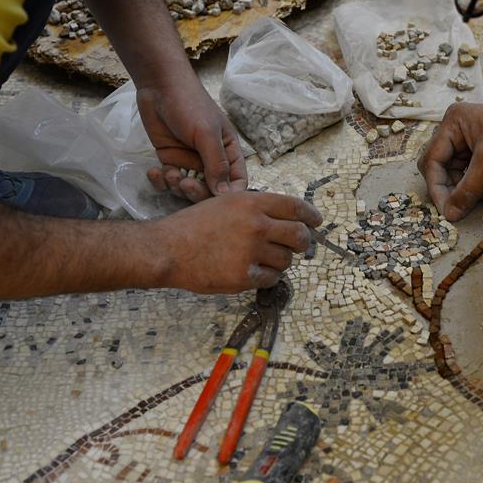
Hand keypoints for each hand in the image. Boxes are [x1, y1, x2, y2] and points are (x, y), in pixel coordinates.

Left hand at [137, 77, 246, 202]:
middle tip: (185, 185)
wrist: (158, 87)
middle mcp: (211, 160)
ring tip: (169, 174)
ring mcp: (189, 161)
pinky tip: (154, 171)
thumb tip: (224, 194)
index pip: (236, 182)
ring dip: (177, 187)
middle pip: (211, 190)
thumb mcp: (206, 134)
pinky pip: (168, 181)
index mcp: (228, 153)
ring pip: (188, 188)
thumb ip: (216, 165)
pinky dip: (160, 181)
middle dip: (197, 193)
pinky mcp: (170, 160)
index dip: (229, 195)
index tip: (216, 200)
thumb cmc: (190, 105)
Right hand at [155, 191, 321, 292]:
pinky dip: (267, 277)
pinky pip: (272, 279)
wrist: (167, 248)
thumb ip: (256, 209)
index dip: (311, 216)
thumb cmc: (193, 225)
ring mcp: (251, 252)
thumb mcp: (226, 203)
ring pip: (286, 260)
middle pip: (299, 236)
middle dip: (302, 242)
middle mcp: (256, 225)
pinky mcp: (244, 276)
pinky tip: (254, 272)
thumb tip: (286, 219)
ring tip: (263, 258)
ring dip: (280, 261)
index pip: (296, 207)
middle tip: (298, 246)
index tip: (316, 222)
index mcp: (252, 203)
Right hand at [418, 101, 482, 221]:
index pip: (432, 161)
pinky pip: (471, 172)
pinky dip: (480, 185)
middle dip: (453, 189)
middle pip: (441, 168)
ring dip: (469, 189)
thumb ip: (468, 190)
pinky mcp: (481, 149)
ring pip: (457, 173)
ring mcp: (468, 139)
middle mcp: (456, 129)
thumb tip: (449, 215)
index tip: (446, 210)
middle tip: (461, 209)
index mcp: (453, 123)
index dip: (437, 188)